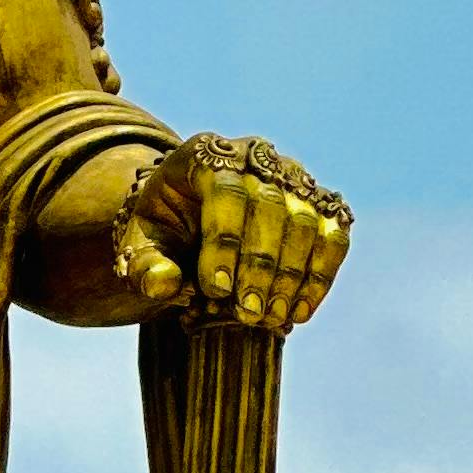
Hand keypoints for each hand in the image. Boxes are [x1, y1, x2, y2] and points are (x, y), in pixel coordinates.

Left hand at [112, 133, 350, 327]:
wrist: (189, 222)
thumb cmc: (164, 231)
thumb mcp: (141, 244)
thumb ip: (145, 264)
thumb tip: (163, 285)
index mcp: (204, 154)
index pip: (225, 190)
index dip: (223, 241)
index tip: (216, 288)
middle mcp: (254, 156)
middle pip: (270, 204)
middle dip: (260, 265)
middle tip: (247, 313)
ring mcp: (292, 178)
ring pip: (304, 220)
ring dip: (290, 275)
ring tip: (269, 318)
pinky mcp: (318, 204)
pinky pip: (332, 236)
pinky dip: (319, 276)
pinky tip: (299, 312)